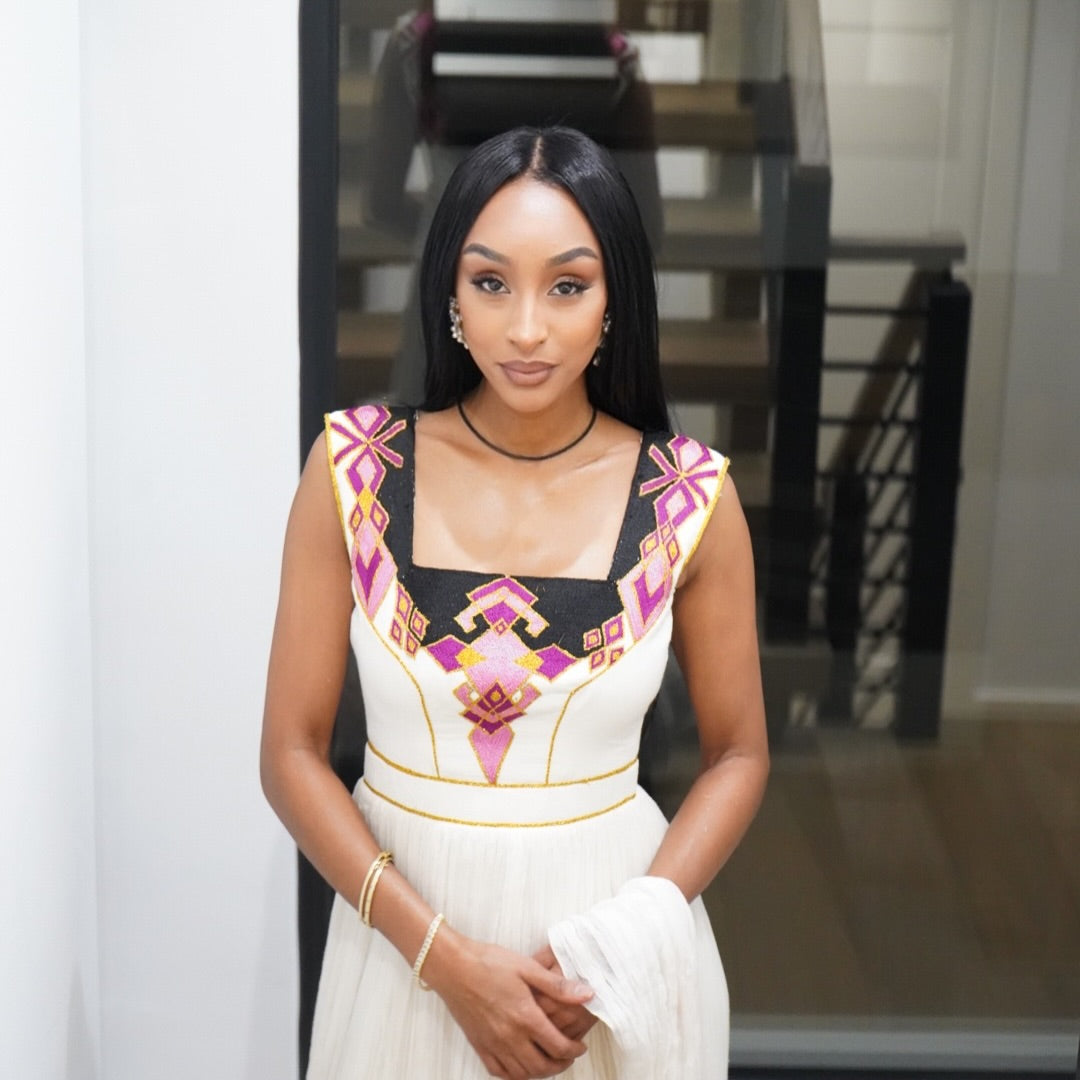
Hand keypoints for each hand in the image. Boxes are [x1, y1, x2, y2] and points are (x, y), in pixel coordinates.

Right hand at [423, 926, 593, 1078]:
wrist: (453, 966)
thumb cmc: (489, 962)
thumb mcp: (528, 967)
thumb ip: (558, 985)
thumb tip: (587, 994)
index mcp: (525, 1017)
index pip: (558, 1046)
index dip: (574, 1050)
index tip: (580, 1045)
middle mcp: (510, 1037)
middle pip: (542, 1067)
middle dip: (561, 1065)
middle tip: (569, 1056)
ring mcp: (493, 1044)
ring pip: (522, 1073)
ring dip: (540, 1072)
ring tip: (549, 1060)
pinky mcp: (479, 1045)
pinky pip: (499, 1072)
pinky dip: (514, 1075)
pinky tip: (521, 1065)